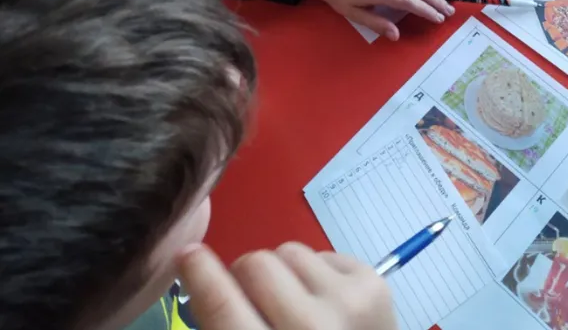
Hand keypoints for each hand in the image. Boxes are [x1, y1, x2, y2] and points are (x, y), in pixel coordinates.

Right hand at [178, 243, 398, 329]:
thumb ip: (227, 322)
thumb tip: (203, 278)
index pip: (223, 305)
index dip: (200, 274)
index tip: (188, 253)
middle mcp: (310, 327)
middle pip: (255, 264)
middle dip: (247, 276)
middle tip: (255, 297)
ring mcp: (347, 301)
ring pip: (289, 251)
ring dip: (285, 273)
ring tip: (298, 303)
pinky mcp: (372, 283)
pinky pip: (322, 252)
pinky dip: (316, 273)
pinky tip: (327, 302)